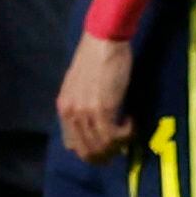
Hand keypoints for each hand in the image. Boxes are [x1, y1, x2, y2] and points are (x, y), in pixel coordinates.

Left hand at [56, 28, 134, 162]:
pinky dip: (127, 134)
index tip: (107, 147)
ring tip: (129, 132)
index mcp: (63, 108)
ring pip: (102, 146)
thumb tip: (94, 126)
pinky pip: (114, 135)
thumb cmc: (95, 59)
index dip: (91, 151)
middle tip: (123, 147)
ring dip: (119, 145)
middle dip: (107, 155)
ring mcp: (85, 112)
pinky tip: (132, 122)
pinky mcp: (103, 108)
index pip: (72, 145)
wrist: (103, 41)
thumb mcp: (79, 86)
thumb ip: (81, 106)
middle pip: (87, 151)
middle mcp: (70, 113)